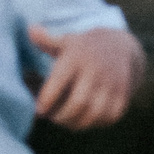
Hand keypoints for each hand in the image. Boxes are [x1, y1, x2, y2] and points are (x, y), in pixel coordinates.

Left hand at [28, 25, 144, 129]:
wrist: (120, 46)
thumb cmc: (83, 48)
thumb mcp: (67, 40)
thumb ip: (46, 40)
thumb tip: (30, 29)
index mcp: (77, 56)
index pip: (59, 80)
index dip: (47, 99)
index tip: (39, 110)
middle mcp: (96, 70)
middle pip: (78, 102)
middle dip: (61, 117)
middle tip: (52, 118)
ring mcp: (112, 83)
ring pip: (94, 113)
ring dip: (76, 123)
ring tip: (66, 121)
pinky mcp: (123, 94)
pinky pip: (110, 117)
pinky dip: (95, 123)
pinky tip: (84, 120)